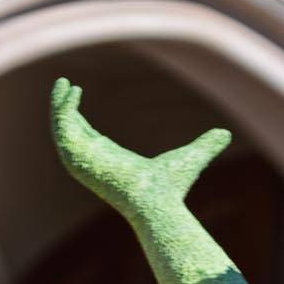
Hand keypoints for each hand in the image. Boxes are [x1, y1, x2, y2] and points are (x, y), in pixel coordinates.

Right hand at [50, 77, 230, 223]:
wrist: (157, 201)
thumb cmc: (171, 189)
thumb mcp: (191, 158)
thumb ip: (206, 146)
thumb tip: (225, 135)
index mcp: (110, 161)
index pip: (87, 137)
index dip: (80, 116)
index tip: (77, 93)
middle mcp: (93, 163)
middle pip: (70, 131)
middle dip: (64, 108)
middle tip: (64, 84)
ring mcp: (83, 163)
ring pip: (62, 129)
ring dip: (59, 105)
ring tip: (62, 83)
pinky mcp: (78, 160)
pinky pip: (63, 129)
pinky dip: (63, 110)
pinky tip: (71, 91)